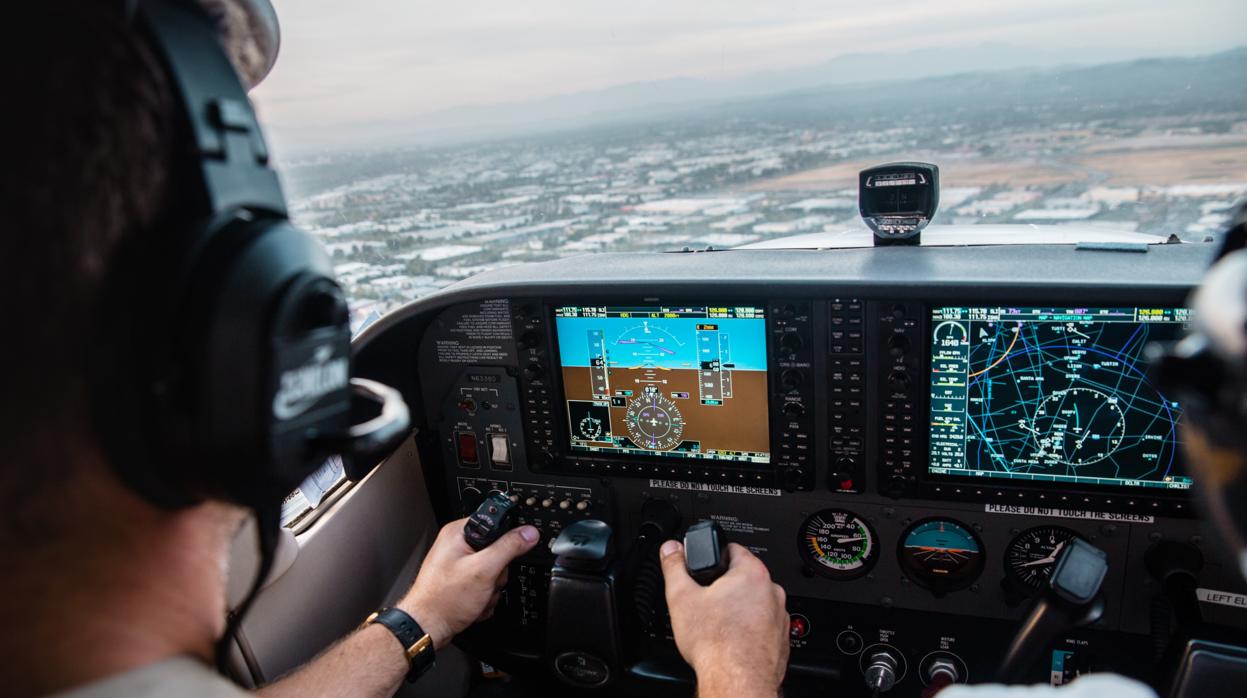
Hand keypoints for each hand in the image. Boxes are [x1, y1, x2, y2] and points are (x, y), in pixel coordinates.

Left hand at [397, 518, 538, 648]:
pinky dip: (483, 597)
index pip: (495, 523)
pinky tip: (473, 603)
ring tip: (477, 596)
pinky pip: (485, 585)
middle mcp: (457, 546)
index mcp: (459, 533)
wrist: (428, 628)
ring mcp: (460, 566)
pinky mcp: (462, 582)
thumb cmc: (443, 599)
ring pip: (494, 572)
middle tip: (485, 581)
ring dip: (491, 589)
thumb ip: (509, 548)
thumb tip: (528, 533)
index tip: (508, 554)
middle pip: (498, 552)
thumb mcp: (484, 570)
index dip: (506, 539)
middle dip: (497, 573)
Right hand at [659, 540, 788, 696]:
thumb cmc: (716, 643)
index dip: (712, 558)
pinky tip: (732, 641)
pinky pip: (762, 626)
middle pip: (743, 578)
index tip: (704, 571)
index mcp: (752, 573)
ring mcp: (779, 617)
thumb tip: (671, 549)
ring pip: (754, 604)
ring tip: (718, 625)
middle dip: (724, 588)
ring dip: (738, 610)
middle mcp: (772, 592)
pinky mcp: (781, 639)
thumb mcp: (681, 597)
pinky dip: (748, 630)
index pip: (732, 549)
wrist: (737, 681)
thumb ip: (674, 566)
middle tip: (706, 603)